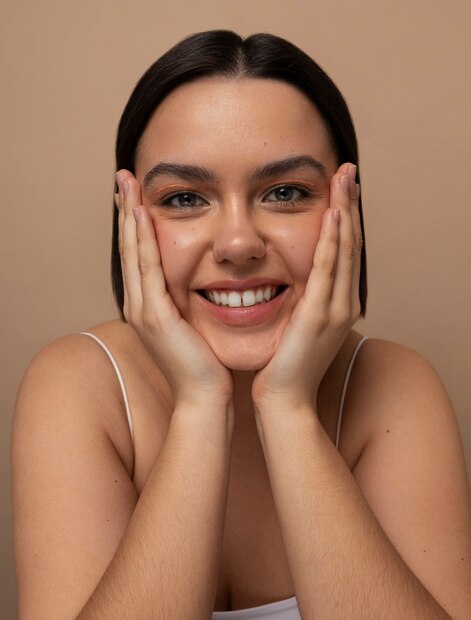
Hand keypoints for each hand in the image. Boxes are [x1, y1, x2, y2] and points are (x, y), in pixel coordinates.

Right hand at [116, 170, 232, 406]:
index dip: (134, 223)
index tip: (135, 194)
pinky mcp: (156, 316)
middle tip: (123, 176)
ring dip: (128, 216)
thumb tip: (201, 282)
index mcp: (148, 305)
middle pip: (129, 247)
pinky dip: (142, 241)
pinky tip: (140, 215)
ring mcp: (143, 310)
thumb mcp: (192, 326)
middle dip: (125, 210)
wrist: (205, 398)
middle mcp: (139, 304)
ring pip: (133, 253)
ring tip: (126, 184)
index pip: (139, 255)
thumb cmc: (204, 364)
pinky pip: (147, 270)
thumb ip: (189, 302)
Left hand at [252, 163, 361, 416]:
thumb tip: (289, 283)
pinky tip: (333, 215)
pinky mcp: (319, 315)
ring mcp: (336, 309)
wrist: (284, 402)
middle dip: (350, 205)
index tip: (340, 189)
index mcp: (337, 304)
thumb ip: (299, 303)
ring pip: (344, 250)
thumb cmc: (284, 367)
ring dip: (345, 212)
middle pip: (350, 243)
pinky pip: (327, 270)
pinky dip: (332, 241)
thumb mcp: (296, 328)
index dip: (344, 218)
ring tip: (345, 179)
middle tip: (349, 170)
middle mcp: (344, 303)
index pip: (343, 252)